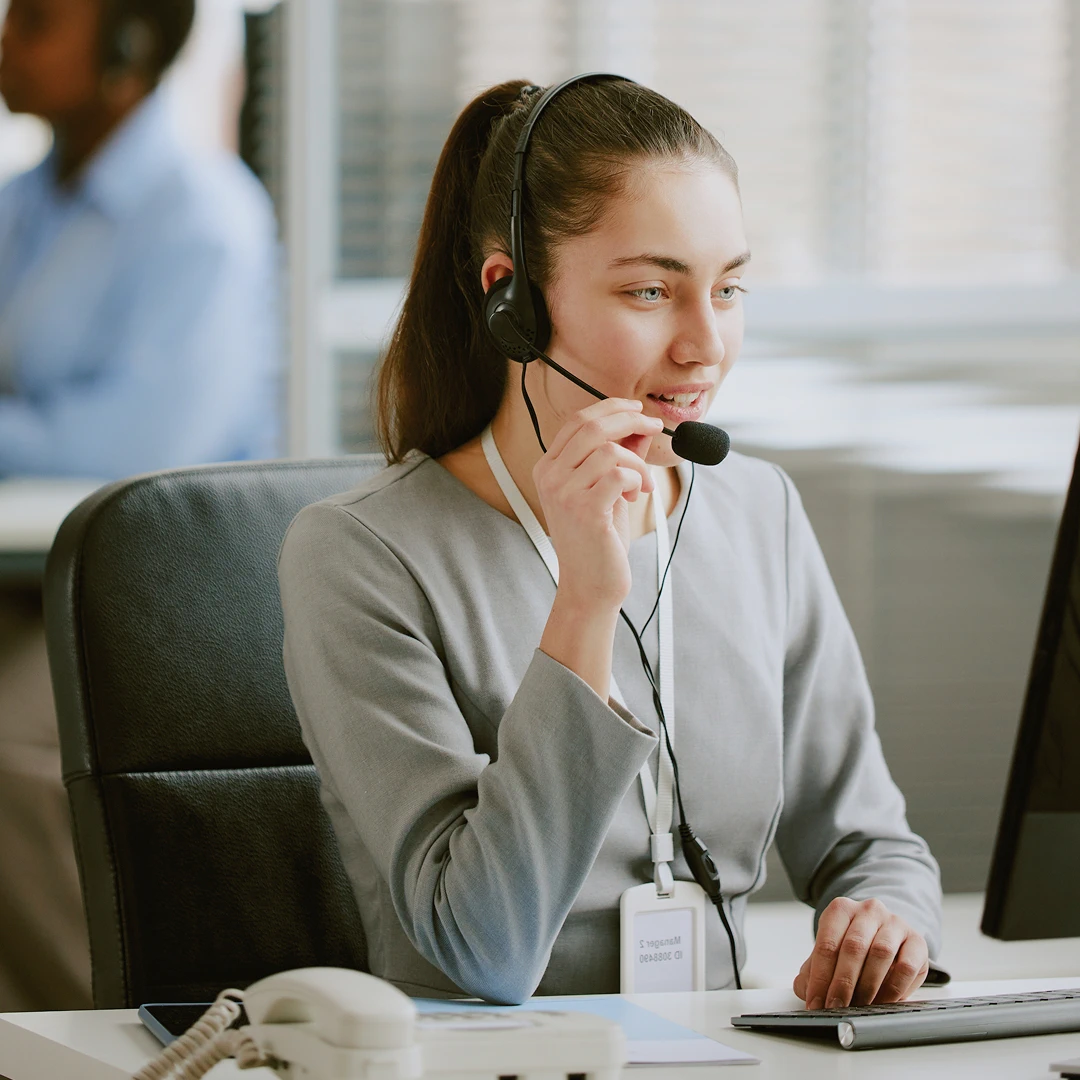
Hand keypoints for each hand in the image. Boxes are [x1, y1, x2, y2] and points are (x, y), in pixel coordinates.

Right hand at [533, 398, 663, 609]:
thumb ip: (618, 458)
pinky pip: (618, 474)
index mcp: (548, 467)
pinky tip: (635, 497)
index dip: (611, 408)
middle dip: (630, 420)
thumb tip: (639, 427)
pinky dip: (636, 480)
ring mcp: (563, 493)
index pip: (578, 420)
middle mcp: (550, 476)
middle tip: (654, 428)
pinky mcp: (584, 510)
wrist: (590, 585)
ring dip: (637, 464)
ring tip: (640, 485)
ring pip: (610, 451)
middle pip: (592, 426)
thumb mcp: (606, 490)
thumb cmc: (598, 540)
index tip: (637, 409)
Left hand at [794, 897, 929, 1009]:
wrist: (885, 933)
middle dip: (842, 983)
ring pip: (881, 953)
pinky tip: (883, 1002)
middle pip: (853, 947)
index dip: (820, 977)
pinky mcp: (917, 941)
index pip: (827, 943)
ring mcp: (894, 923)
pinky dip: (894, 989)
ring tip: (859, 1007)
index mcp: (841, 909)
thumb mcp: (830, 952)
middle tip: (836, 1007)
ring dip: (868, 987)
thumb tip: (805, 990)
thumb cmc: (853, 946)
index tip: (816, 1002)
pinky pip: (907, 966)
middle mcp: (868, 910)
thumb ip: (813, 970)